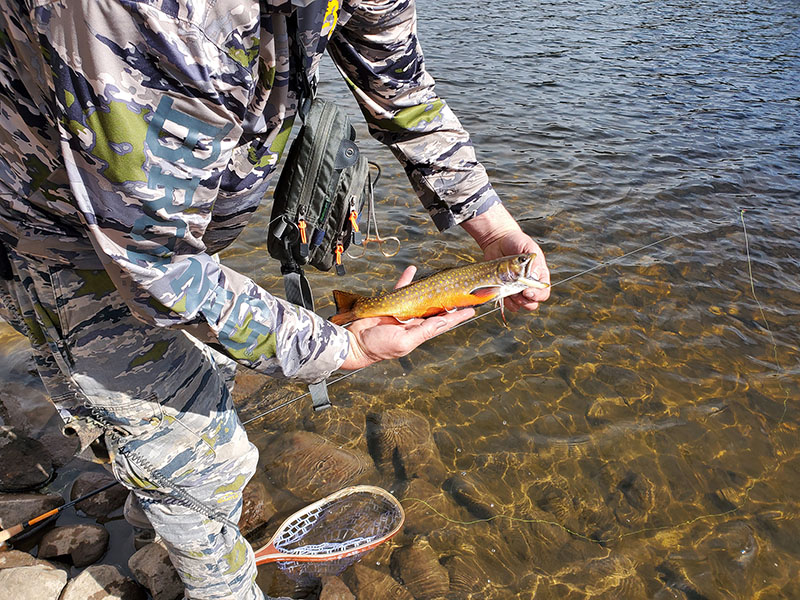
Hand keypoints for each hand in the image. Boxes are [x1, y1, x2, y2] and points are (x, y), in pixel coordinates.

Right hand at [339, 266, 474, 369]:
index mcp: (419, 332)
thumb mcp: (404, 342)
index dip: (458, 316)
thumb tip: (442, 323)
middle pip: (436, 309)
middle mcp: (414, 322)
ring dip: (431, 289)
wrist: (354, 342)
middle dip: (449, 301)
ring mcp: (403, 312)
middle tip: (462, 291)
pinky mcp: (390, 304)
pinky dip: (406, 280)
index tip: (472, 310)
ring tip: (443, 281)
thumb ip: (423, 331)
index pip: (443, 323)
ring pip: (421, 297)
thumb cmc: (378, 346)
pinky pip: (401, 289)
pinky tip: (412, 271)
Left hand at [460, 204, 550, 311]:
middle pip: (532, 303)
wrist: (498, 240)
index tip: (527, 292)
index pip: (543, 292)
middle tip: (518, 292)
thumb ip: (534, 261)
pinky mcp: (504, 289)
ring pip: (519, 305)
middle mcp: (528, 284)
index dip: (538, 296)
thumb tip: (535, 276)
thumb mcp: (528, 247)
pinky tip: (500, 291)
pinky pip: (506, 302)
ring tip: (507, 289)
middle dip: (525, 301)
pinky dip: (503, 301)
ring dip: (514, 302)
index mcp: (539, 275)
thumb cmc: (516, 241)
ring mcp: (515, 288)